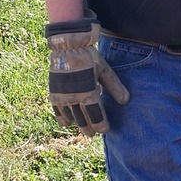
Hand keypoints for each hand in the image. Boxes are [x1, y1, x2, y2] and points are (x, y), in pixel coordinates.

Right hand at [45, 17, 129, 134]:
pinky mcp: (54, 93)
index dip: (101, 125)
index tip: (105, 130)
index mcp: (89, 92)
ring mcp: (63, 96)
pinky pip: (58, 111)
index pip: (96, 115)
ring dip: (78, 124)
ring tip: (83, 129)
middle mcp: (75, 97)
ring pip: (71, 117)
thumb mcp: (104, 70)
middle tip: (94, 134)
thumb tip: (125, 100)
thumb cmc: (89, 57)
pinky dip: (62, 118)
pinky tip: (67, 123)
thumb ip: (114, 86)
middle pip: (83, 119)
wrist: (68, 46)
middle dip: (89, 128)